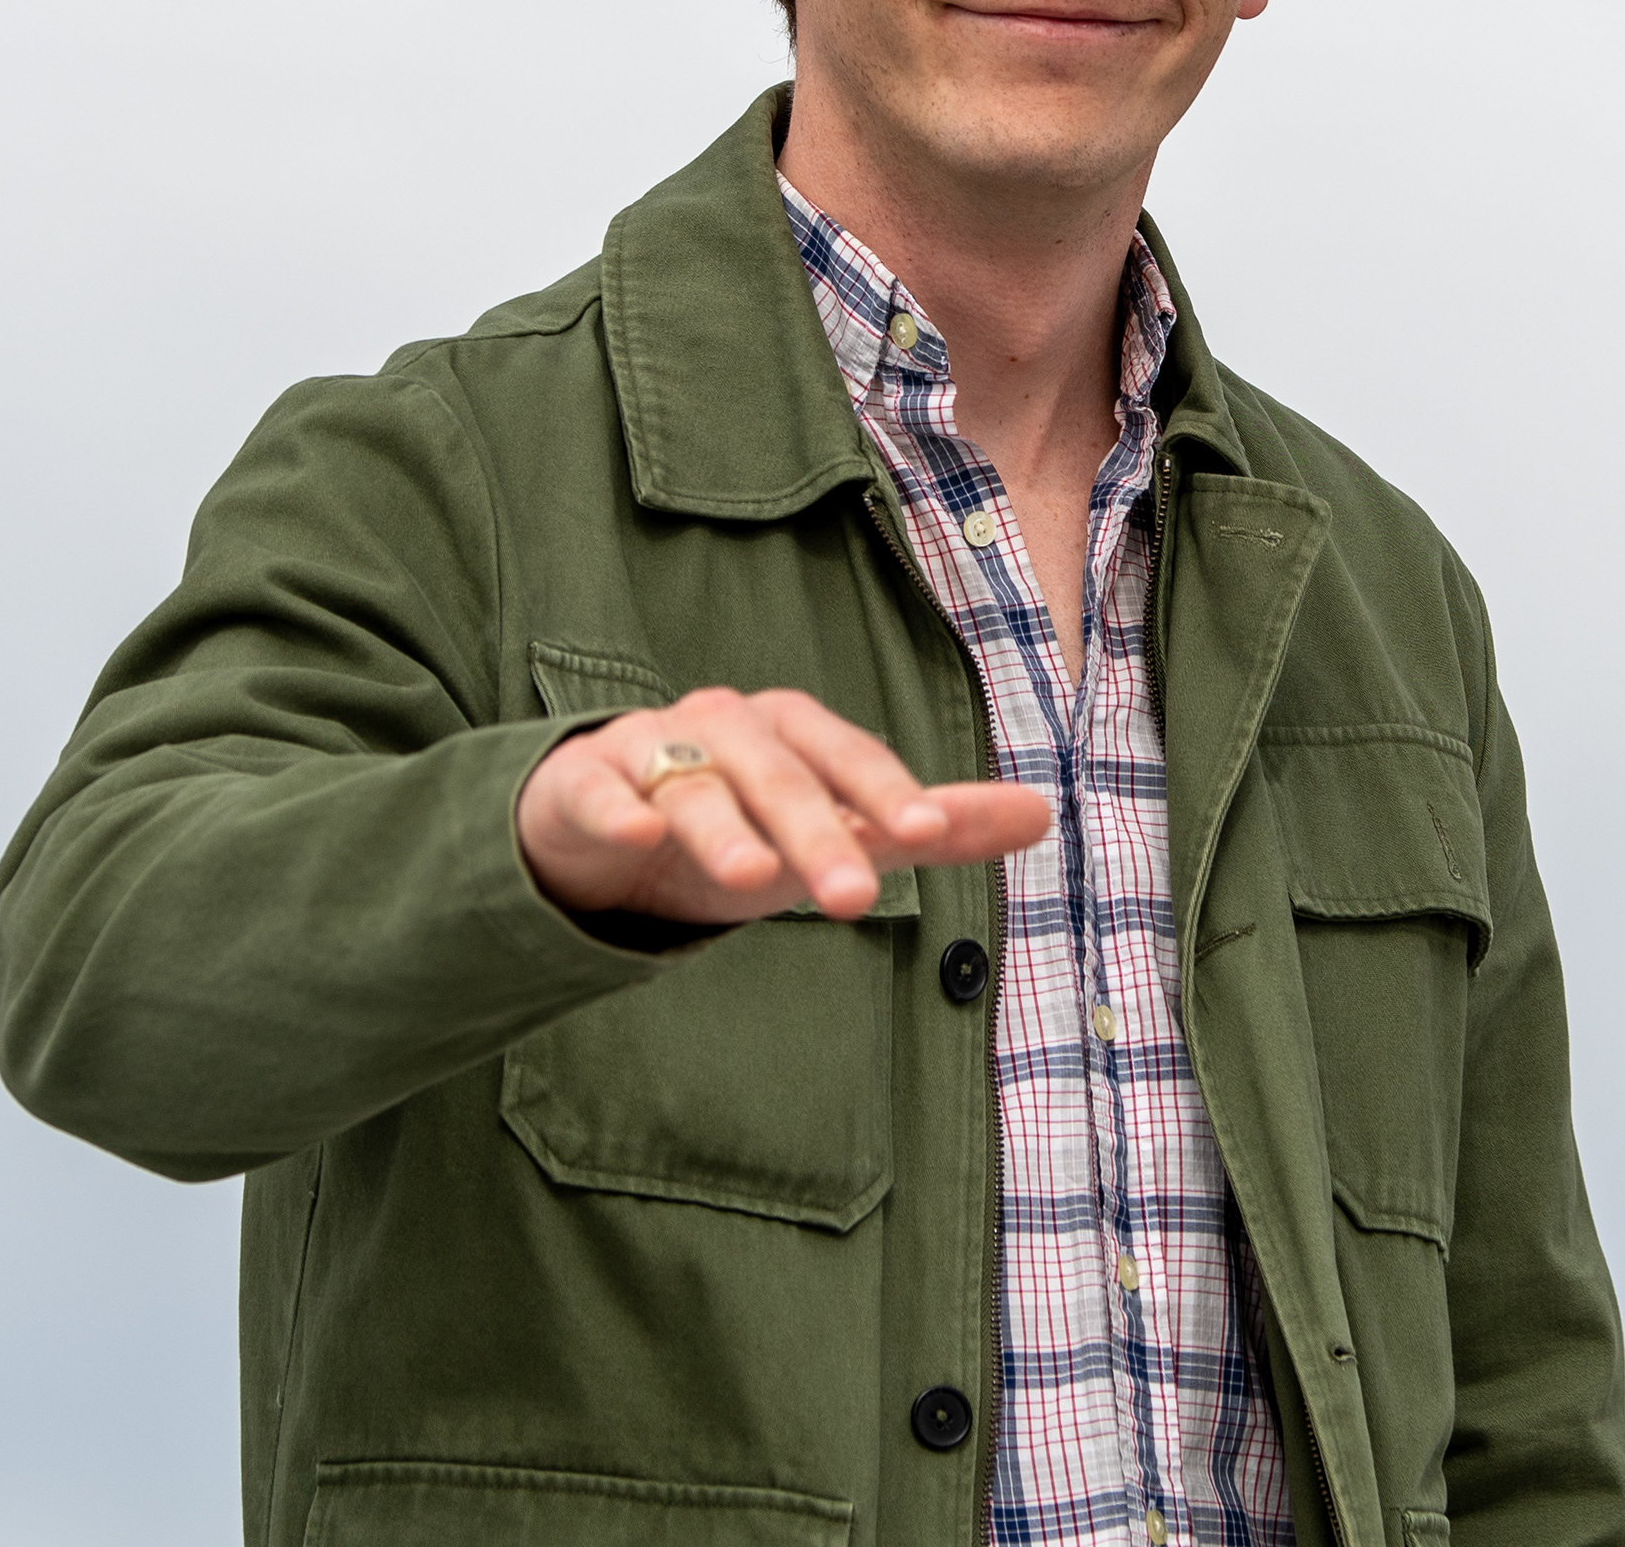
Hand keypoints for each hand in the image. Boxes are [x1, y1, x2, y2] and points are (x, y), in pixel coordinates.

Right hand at [516, 686, 1050, 925]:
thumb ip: (935, 827)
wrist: (604, 830)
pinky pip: (597, 788)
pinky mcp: (582, 781)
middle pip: (779, 778)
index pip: (849, 759)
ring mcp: (650, 748)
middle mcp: (726, 727)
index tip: (927, 836)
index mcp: (793, 731)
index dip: (886, 794)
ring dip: (724, 826)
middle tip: (856, 898)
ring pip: (693, 784)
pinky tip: (636, 833)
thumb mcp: (836, 831)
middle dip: (818, 834)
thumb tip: (1042, 814)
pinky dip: (616, 807)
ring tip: (754, 877)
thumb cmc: (743, 825)